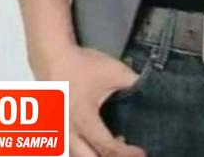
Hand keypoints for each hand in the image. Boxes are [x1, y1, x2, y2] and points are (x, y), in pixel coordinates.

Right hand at [31, 44, 145, 156]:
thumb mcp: (113, 71)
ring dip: (95, 155)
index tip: (141, 152)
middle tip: (129, 152)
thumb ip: (133, 83)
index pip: (107, 147)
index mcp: (84, 119)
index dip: (126, 153)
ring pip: (76, 156)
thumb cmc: (81, 65)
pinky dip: (83, 150)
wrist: (53, 57)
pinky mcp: (53, 129)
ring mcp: (58, 132)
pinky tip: (95, 141)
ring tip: (115, 145)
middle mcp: (68, 132)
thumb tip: (150, 91)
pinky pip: (69, 149)